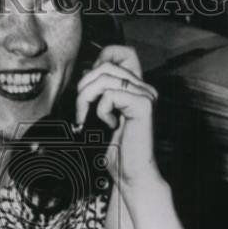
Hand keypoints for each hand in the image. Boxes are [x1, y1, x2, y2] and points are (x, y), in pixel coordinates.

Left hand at [75, 44, 162, 191]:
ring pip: (105, 77)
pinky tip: (110, 126)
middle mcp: (145, 88)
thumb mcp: (102, 114)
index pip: (123, 52)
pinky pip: (109, 95)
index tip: (91, 85)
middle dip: (84, 86)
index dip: (102, 60)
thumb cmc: (117, 151)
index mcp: (137, 87)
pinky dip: (100, 110)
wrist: (130, 175)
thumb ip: (100, 90)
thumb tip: (88, 70)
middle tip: (81, 110)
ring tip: (87, 117)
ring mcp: (146, 95)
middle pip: (106, 65)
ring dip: (86, 98)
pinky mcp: (143, 105)